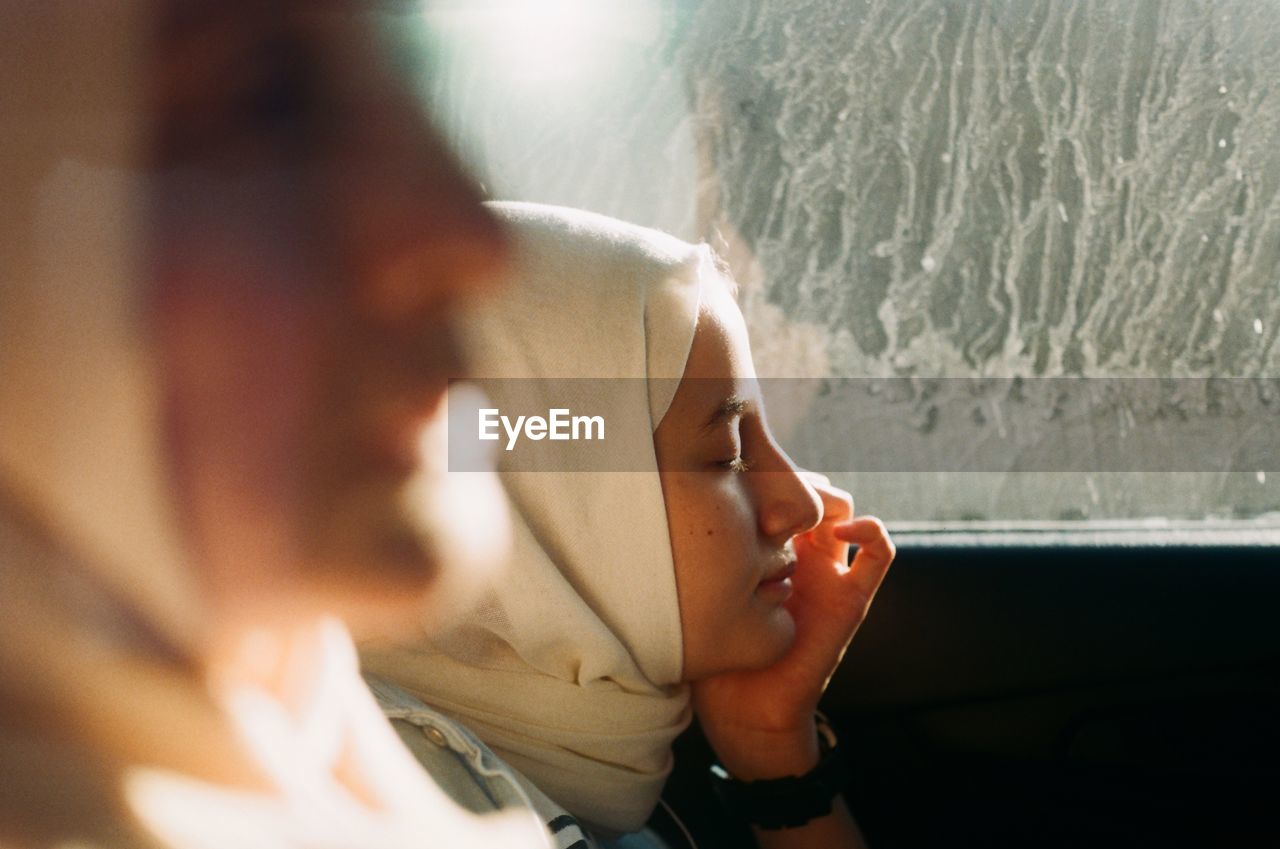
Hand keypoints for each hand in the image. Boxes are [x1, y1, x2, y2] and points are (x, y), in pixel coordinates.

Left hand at [692, 474, 893, 778]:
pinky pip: (880, 556)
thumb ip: (693, 549)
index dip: (763, 472)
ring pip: (844, 510)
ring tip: (799, 506)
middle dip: (792, 478)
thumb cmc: (712, 647)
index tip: (738, 469)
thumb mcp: (699, 585)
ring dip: (826, 497)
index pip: (776, 488)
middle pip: (809, 490)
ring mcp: (829, 574)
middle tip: (767, 483)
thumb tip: (660, 502)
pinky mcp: (851, 599)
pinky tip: (839, 531)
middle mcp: (800, 555)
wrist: (742, 707)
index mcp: (766, 548)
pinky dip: (870, 531)